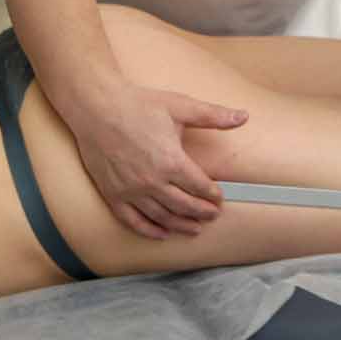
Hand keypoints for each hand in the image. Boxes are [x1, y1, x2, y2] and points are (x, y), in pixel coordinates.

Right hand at [68, 84, 245, 240]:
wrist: (97, 108)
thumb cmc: (138, 105)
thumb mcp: (180, 106)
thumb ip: (213, 115)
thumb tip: (243, 116)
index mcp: (172, 161)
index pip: (200, 187)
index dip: (213, 195)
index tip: (219, 198)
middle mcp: (153, 181)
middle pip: (185, 206)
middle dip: (202, 213)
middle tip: (212, 215)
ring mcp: (131, 191)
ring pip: (162, 217)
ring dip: (182, 226)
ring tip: (194, 229)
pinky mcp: (113, 195)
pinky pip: (133, 221)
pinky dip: (150, 231)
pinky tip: (162, 234)